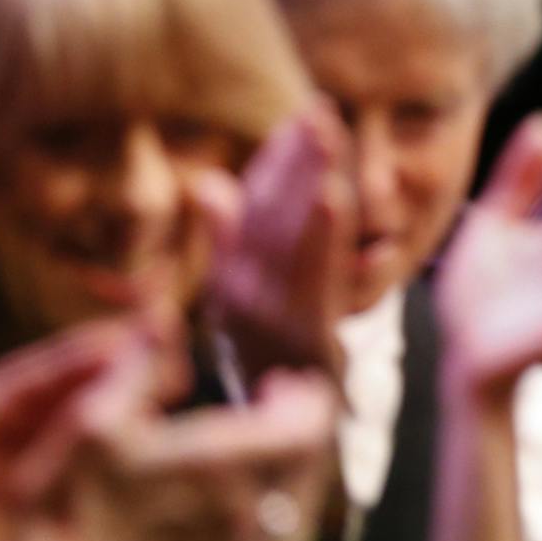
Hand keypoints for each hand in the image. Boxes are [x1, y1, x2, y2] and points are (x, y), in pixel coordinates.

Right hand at [0, 322, 335, 540]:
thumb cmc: (74, 503)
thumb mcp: (93, 422)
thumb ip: (137, 371)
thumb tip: (160, 326)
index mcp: (220, 461)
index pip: (307, 426)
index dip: (308, 398)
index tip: (287, 380)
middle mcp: (245, 501)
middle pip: (306, 454)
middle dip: (296, 420)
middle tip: (275, 398)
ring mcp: (239, 537)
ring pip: (290, 485)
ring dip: (282, 454)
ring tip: (251, 435)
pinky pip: (268, 517)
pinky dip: (265, 488)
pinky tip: (231, 479)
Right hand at [201, 100, 355, 383]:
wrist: (284, 433)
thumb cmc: (271, 361)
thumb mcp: (244, 299)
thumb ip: (228, 240)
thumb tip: (207, 182)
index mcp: (231, 273)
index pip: (252, 202)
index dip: (277, 157)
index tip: (303, 114)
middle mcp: (241, 286)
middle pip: (270, 208)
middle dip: (296, 155)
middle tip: (320, 106)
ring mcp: (267, 309)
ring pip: (290, 231)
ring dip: (310, 178)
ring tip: (328, 133)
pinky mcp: (300, 332)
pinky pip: (313, 275)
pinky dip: (323, 235)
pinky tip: (334, 197)